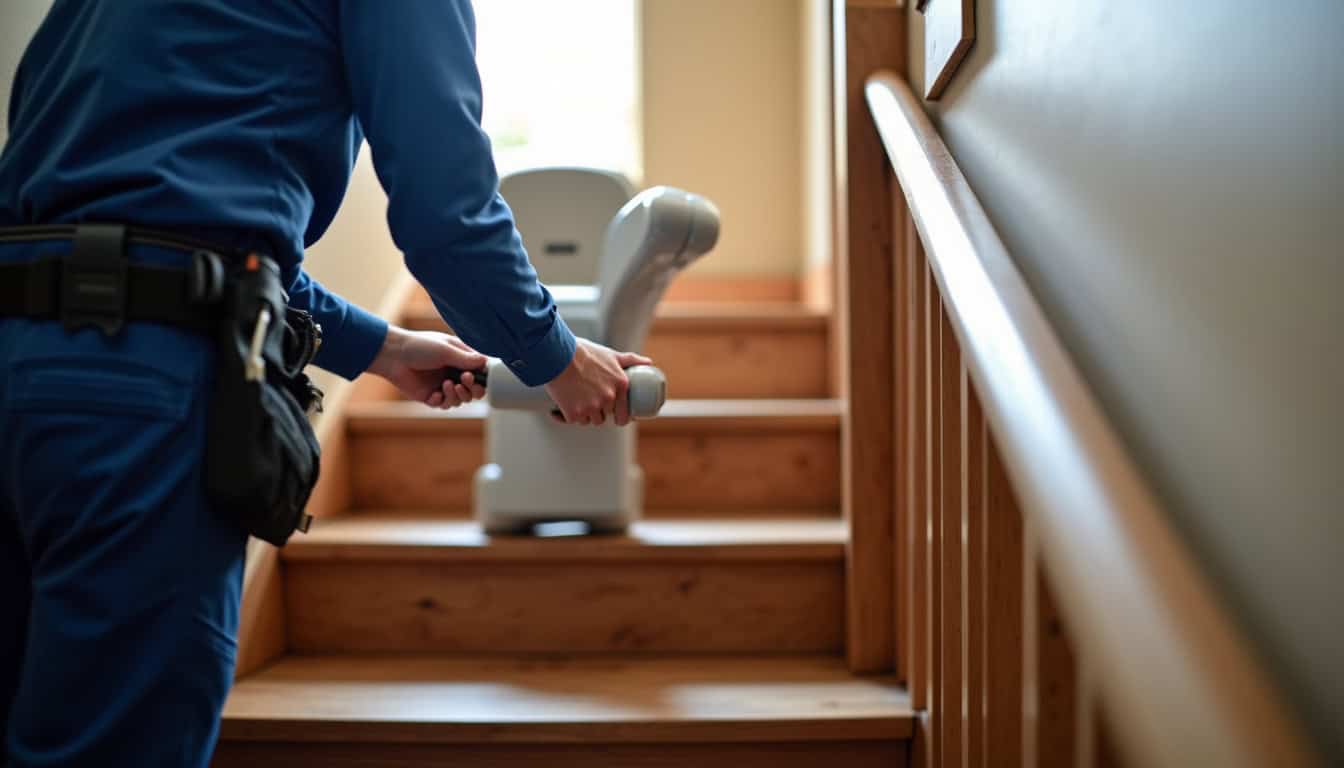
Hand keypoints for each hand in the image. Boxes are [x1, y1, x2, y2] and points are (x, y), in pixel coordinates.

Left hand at [368, 326, 487, 408]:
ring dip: (458, 395)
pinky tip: (434, 393)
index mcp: (460, 359)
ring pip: (460, 400)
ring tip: (448, 385)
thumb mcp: (446, 350)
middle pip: (473, 391)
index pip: (479, 372)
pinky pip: (443, 405)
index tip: (477, 376)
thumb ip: (466, 359)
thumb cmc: (419, 346)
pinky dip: (442, 400)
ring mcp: (442, 386)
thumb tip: (486, 363)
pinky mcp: (430, 396)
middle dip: (473, 390)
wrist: (393, 356)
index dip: (482, 378)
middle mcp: (453, 373)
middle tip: (465, 381)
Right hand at [543, 338, 652, 425]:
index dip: (620, 418)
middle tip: (587, 400)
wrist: (557, 354)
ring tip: (575, 400)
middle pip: (604, 417)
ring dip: (583, 414)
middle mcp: (609, 398)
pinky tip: (562, 406)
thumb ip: (631, 360)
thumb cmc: (583, 353)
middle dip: (597, 411)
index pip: (624, 414)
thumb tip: (649, 363)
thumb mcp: (611, 355)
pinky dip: (566, 415)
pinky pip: (573, 421)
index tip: (616, 418)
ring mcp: (591, 407)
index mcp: (621, 385)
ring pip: (589, 420)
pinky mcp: (574, 413)